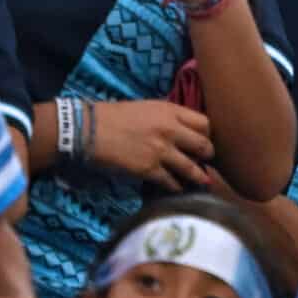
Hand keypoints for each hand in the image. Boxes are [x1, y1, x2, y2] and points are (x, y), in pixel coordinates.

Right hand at [88, 100, 214, 189]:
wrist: (88, 130)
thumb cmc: (114, 116)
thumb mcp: (147, 108)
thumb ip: (168, 118)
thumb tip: (184, 130)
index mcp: (170, 111)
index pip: (205, 123)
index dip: (209, 134)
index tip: (207, 141)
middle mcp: (171, 130)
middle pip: (205, 145)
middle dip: (209, 156)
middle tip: (208, 161)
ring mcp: (161, 151)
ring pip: (192, 167)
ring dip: (199, 176)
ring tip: (204, 181)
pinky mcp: (149, 169)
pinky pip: (171, 182)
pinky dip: (177, 187)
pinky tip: (178, 189)